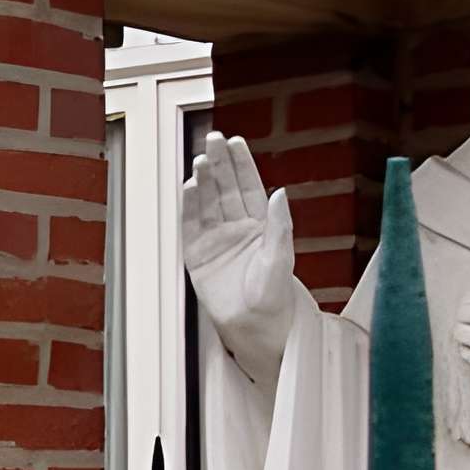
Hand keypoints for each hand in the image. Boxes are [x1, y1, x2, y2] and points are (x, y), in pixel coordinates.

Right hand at [178, 134, 299, 380]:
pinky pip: (190, 226)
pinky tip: (188, 188)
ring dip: (202, 182)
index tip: (234, 141)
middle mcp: (236, 228)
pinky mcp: (197, 257)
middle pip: (224, 189)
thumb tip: (280, 192)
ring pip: (207, 203)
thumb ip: (280, 226)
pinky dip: (188, 207)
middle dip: (219, 164)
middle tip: (212, 140)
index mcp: (260, 225)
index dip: (242, 164)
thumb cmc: (274, 298)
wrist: (255, 328)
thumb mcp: (281, 260)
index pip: (249, 187)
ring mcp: (215, 241)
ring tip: (200, 161)